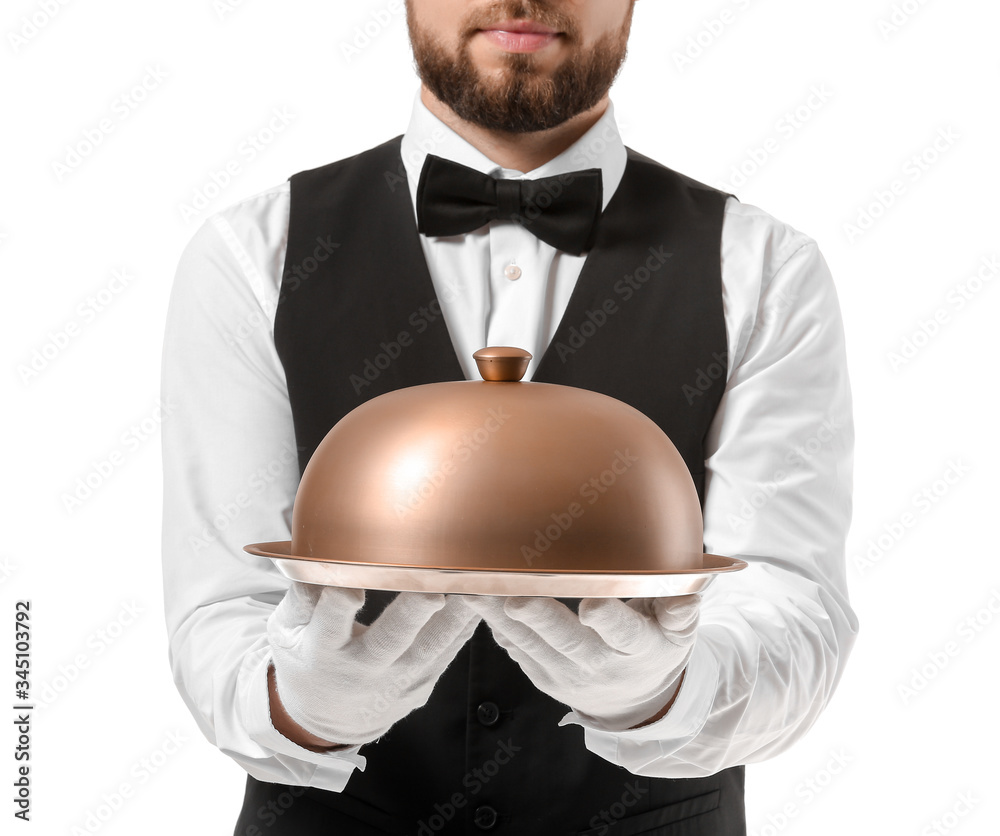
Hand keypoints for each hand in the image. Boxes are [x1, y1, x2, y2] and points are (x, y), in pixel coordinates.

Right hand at [268, 584, 479, 745]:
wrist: (329, 717)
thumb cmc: (306, 658)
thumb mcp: (286, 632)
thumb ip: (300, 596)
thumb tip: (314, 559)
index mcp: (321, 653)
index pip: (329, 626)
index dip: (338, 606)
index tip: (351, 587)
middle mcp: (362, 670)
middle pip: (389, 642)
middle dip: (412, 615)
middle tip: (433, 590)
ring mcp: (396, 681)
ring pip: (430, 649)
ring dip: (455, 618)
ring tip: (475, 585)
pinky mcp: (421, 683)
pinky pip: (447, 654)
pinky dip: (466, 627)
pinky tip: (483, 600)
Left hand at [463, 594, 698, 730]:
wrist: (634, 702)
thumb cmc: (655, 646)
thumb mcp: (680, 631)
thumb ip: (681, 606)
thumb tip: (687, 582)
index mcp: (638, 647)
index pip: (625, 633)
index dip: (609, 620)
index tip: (591, 604)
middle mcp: (599, 664)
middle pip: (567, 641)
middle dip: (539, 618)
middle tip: (514, 596)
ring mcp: (566, 674)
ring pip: (530, 644)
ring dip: (499, 616)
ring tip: (474, 586)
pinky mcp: (541, 676)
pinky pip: (515, 650)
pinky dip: (494, 626)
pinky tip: (473, 600)